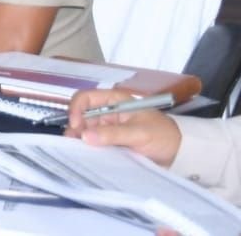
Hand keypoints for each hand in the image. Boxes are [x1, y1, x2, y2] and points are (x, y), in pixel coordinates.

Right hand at [65, 88, 182, 167]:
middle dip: (75, 128)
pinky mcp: (111, 142)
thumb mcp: (139, 133)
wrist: (181, 153)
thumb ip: (112, 134)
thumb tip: (84, 136)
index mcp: (114, 101)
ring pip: (86, 130)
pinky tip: (86, 155)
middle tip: (73, 144)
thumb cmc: (162, 136)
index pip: (85, 98)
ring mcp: (109, 128)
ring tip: (77, 151)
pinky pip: (94, 143)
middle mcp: (108, 112)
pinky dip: (88, 148)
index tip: (75, 126)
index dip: (76, 109)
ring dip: (80, 139)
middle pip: (82, 115)